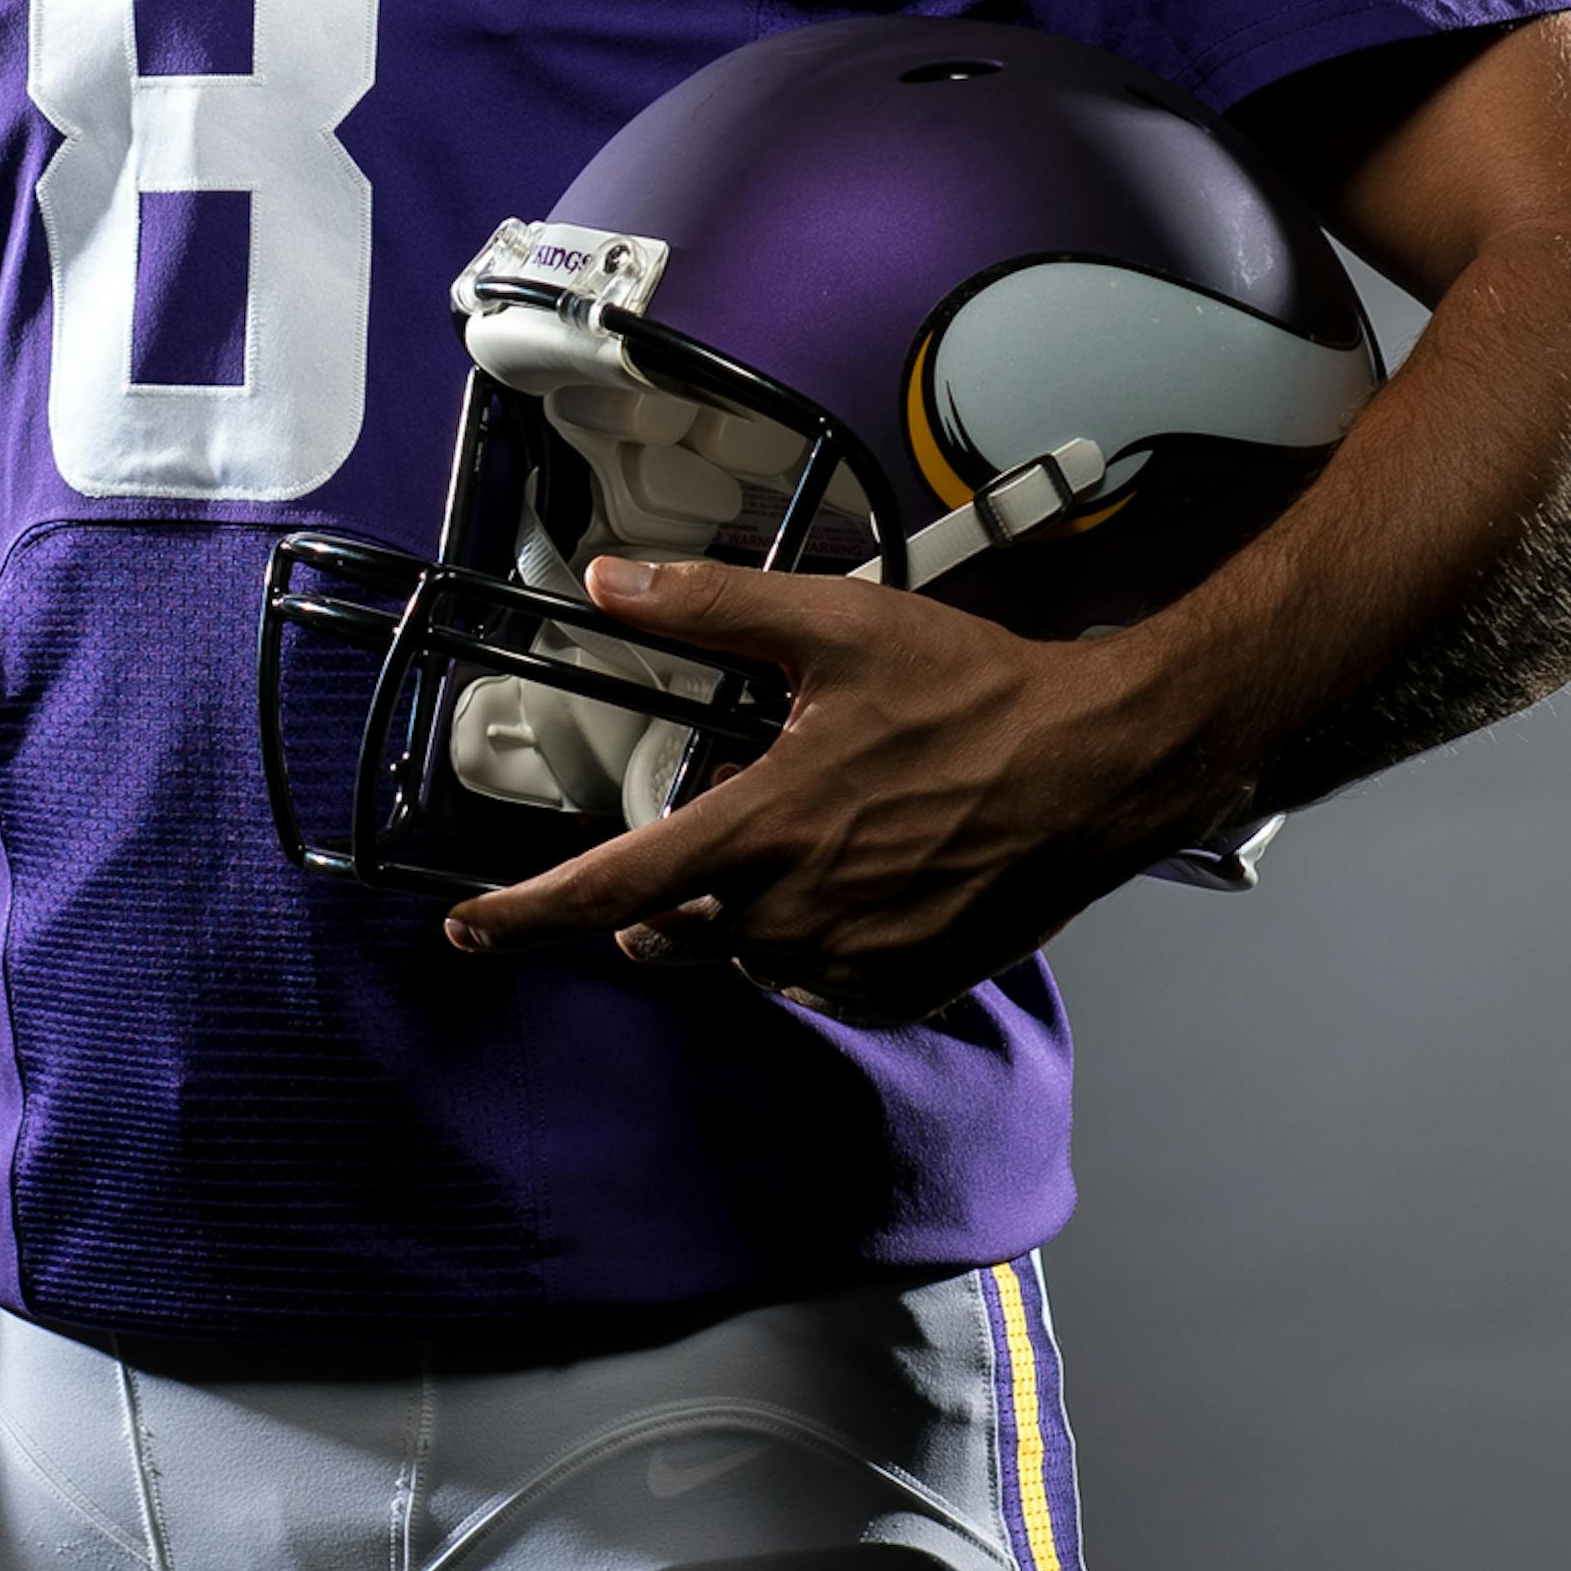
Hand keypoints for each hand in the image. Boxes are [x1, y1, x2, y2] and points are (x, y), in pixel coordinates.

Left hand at [445, 553, 1192, 1023]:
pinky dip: (816, 941)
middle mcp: (796, 914)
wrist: (1102, 765)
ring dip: (749, 913)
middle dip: (668, 898)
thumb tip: (611, 583)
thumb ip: (711, 607)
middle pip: (675, 932)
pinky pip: (820, 981)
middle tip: (716, 831)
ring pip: (749, 957)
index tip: (468, 930)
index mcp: (764, 829)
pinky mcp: (905, 987)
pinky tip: (865, 875)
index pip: (612, 888)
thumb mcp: (837, 625)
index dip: (527, 914)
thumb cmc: (978, 693)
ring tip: (819, 836)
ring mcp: (853, 961)